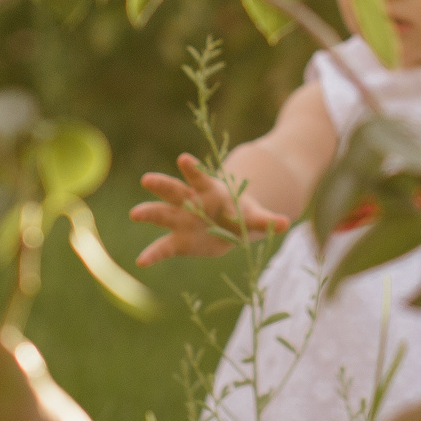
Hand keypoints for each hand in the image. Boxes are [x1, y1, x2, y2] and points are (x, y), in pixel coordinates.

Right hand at [129, 154, 290, 264]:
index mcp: (210, 191)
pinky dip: (153, 254)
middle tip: (147, 179)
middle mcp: (191, 202)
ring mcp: (181, 221)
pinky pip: (163, 247)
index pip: (200, 177)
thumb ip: (266, 220)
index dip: (193, 169)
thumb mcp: (254, 216)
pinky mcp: (178, 241)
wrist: (228, 225)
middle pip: (175, 191)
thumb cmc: (240, 214)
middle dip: (162, 185)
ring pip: (163, 213)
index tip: (183, 159)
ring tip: (135, 213)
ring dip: (149, 213)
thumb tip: (285, 223)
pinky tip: (141, 261)